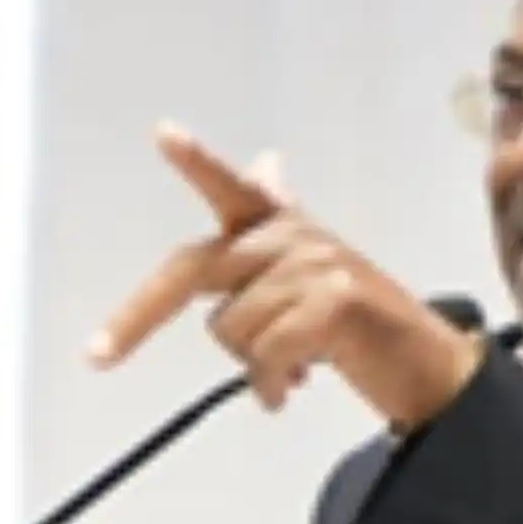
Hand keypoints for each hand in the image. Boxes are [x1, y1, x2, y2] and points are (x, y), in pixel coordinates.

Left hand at [87, 123, 481, 427]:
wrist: (425, 363)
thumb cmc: (356, 322)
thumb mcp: (310, 271)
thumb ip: (274, 222)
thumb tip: (264, 162)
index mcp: (280, 225)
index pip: (232, 185)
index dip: (198, 161)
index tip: (164, 134)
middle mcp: (292, 235)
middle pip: (193, 271)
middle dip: (137, 316)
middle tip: (98, 354)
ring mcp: (316, 263)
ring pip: (229, 328)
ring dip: (252, 364)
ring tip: (291, 367)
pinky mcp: (336, 299)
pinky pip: (266, 353)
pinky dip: (270, 383)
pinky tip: (290, 389)